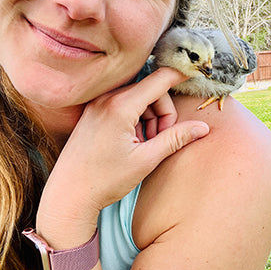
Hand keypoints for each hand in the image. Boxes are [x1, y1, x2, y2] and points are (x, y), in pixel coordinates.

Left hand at [36, 68, 208, 244]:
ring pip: (137, 97)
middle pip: (150, 90)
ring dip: (150, 116)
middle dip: (163, 112)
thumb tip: (202, 127)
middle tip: (161, 139)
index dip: (180, 76)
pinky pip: (123, 104)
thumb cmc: (104, 180)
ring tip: (144, 143)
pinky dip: (135, 118)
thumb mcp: (145, 160)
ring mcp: (97, 104)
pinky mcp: (93, 112)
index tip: (196, 75)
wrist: (68, 194)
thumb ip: (175, 139)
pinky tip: (132, 140)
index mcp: (120, 107)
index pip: (159, 79)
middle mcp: (106, 99)